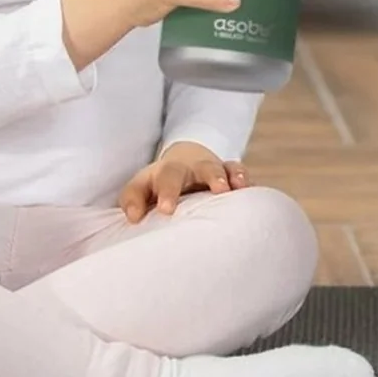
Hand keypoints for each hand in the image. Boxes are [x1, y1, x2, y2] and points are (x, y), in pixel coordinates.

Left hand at [118, 141, 251, 223]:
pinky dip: (239, 176)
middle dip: (170, 189)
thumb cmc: (161, 185)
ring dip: (214, 176)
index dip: (136, 201)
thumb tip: (133, 218)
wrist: (188, 158)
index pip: (140, 187)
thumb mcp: (142, 190)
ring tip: (222, 189)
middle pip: (171, 174)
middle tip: (167, 209)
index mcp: (153, 177)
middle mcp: (178, 169)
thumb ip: (133, 202)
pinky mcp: (225, 170)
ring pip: (208, 167)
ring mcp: (203, 167)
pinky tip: (244, 186)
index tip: (138, 217)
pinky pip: (234, 168)